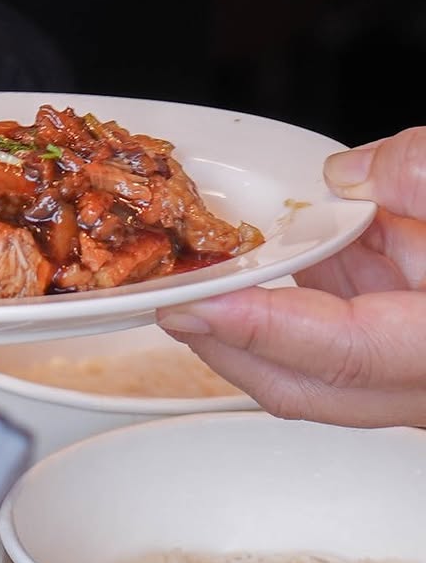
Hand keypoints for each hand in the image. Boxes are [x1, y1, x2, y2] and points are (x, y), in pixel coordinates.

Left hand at [157, 128, 425, 426]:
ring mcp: (410, 377)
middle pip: (301, 387)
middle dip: (222, 343)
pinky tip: (257, 271)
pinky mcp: (399, 358)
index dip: (257, 329)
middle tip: (164, 294)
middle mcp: (425, 381)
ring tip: (191, 277)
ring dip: (241, 330)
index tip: (191, 304)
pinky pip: (324, 345)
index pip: (342, 355)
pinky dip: (283, 310)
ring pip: (304, 374)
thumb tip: (352, 174)